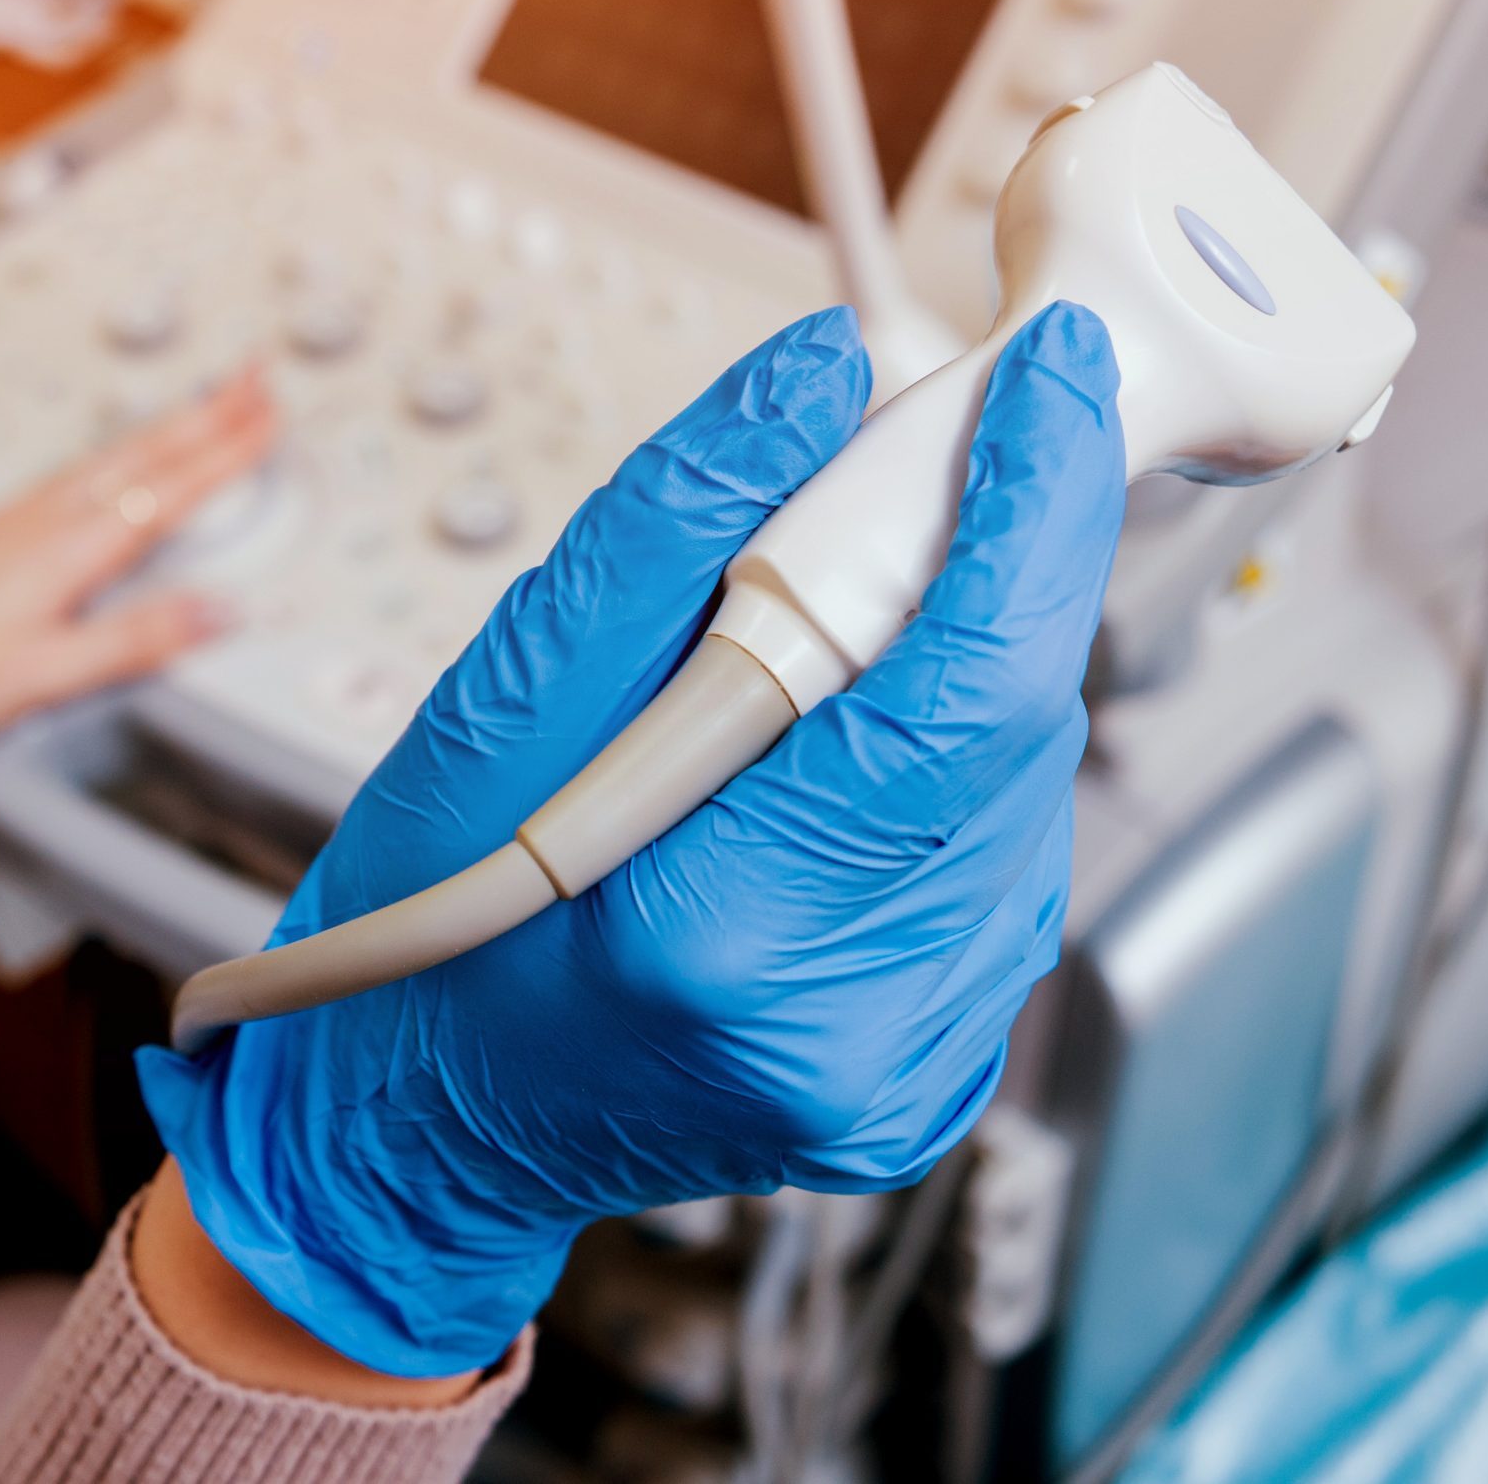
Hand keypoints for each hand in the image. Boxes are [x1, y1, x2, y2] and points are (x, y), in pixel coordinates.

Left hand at [0, 371, 275, 775]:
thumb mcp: (41, 675)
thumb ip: (134, 640)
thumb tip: (215, 612)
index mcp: (69, 548)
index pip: (169, 489)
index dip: (226, 452)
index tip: (270, 417)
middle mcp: (46, 519)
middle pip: (146, 452)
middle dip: (208, 411)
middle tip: (255, 374)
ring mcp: (20, 518)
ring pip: (116, 455)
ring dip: (172, 423)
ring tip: (210, 402)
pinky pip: (84, 469)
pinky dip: (129, 449)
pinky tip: (125, 456)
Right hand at [141, 303, 1125, 1377]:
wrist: (433, 1112)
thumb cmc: (439, 915)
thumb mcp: (507, 688)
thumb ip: (669, 521)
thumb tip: (815, 375)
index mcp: (723, 928)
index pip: (964, 689)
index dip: (1034, 510)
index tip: (1054, 380)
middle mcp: (843, 1025)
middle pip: (1021, 731)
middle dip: (1009, 567)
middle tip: (955, 459)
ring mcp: (901, 1071)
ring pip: (1032, 795)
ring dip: (979, 673)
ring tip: (864, 624)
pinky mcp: (929, 1079)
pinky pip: (1004, 873)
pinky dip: (960, 773)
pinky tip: (863, 745)